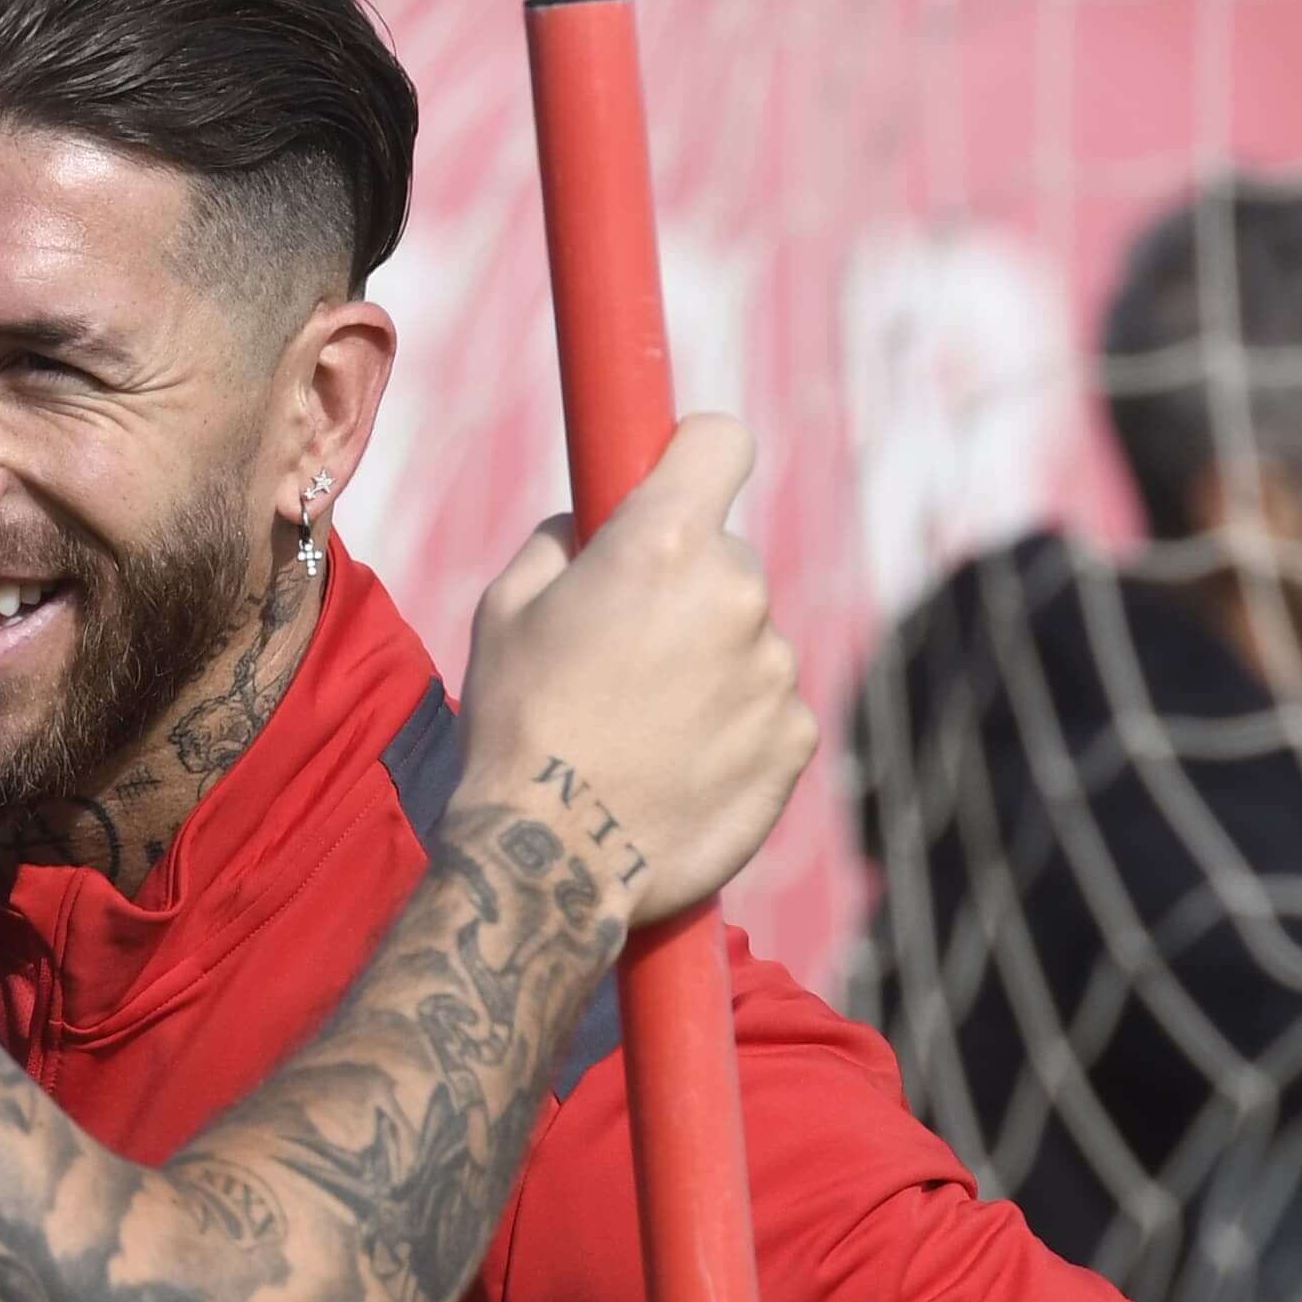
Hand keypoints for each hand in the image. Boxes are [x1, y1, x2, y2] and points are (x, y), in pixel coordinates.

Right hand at [454, 414, 811, 931]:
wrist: (553, 858)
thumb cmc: (516, 725)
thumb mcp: (504, 608)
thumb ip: (561, 541)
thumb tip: (591, 526)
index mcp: (663, 543)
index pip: (721, 442)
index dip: (695, 456)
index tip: (676, 482)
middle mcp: (735, 593)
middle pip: (726, 556)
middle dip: (686, 587)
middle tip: (625, 651)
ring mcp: (775, 669)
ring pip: (748, 637)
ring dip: (710, 664)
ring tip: (644, 727)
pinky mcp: (797, 737)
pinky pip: (769, 707)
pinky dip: (735, 727)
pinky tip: (678, 766)